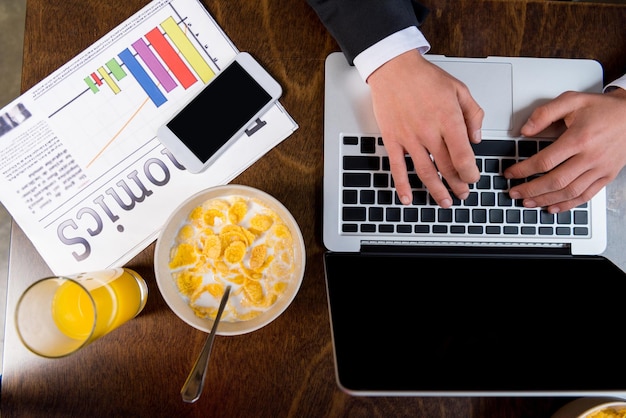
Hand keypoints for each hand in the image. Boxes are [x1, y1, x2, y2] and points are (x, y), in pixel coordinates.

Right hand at [367, 50, 483, 207]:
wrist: (394, 68)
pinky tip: (408, 199)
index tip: (474, 178)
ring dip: (437, 191)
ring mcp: (409, 138)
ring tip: (445, 202)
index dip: (470, 173)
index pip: (463, 156)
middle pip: (446, 168)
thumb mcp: (459, 89)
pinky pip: (397, 168)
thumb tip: (477, 138)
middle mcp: (429, 132)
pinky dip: (402, 186)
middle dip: (458, 185)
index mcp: (448, 120)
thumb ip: (473, 114)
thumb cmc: (424, 77)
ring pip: (425, 172)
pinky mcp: (392, 140)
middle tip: (463, 193)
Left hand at [504, 87, 625, 212]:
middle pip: (555, 181)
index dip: (523, 170)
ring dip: (545, 200)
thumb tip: (525, 130)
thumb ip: (545, 113)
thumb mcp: (572, 100)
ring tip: (528, 202)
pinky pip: (586, 196)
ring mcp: (600, 168)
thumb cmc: (602, 108)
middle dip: (530, 190)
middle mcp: (590, 156)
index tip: (510, 174)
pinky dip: (568, 205)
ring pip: (569, 192)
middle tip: (514, 193)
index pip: (544, 161)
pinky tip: (553, 208)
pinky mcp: (607, 175)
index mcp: (579, 138)